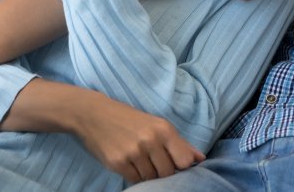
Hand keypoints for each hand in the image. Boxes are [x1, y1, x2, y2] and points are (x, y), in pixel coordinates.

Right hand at [71, 95, 204, 182]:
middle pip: (168, 173)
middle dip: (163, 171)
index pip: (184, 161)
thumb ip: (179, 143)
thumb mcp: (155, 124)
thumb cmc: (128, 119)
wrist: (93, 114)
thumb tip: (200, 158)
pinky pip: (135, 180)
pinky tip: (129, 162)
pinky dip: (134, 175)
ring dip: (147, 173)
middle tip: (152, 160)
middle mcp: (150, 140)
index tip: (174, 163)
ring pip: (151, 178)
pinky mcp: (118, 163)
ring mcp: (133, 153)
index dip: (181, 166)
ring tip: (139, 159)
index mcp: (163, 129)